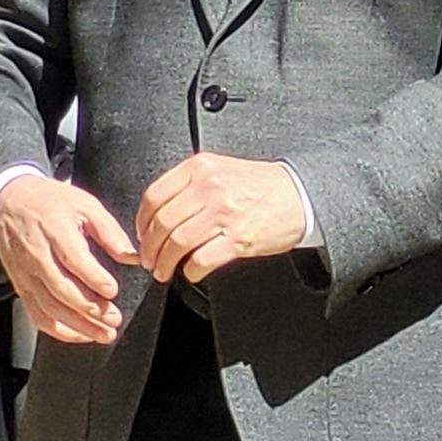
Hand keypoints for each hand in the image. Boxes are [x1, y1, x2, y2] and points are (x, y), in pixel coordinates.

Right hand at [0, 173, 137, 345]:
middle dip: (89, 308)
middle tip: (114, 319)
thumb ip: (109, 231)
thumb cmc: (50, 202)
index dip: (92, 277)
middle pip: (60, 288)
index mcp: (54, 229)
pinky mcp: (21, 286)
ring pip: (49, 306)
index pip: (72, 258)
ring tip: (104, 333)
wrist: (8, 203)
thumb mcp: (84, 204)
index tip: (112, 291)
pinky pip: (37, 314)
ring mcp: (26, 273)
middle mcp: (36, 254)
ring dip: (78, 325)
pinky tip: (80, 335)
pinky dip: (58, 330)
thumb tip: (131, 256)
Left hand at [134, 154, 313, 282]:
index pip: (154, 197)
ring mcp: (224, 213)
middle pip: (162, 223)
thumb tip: (158, 214)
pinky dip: (191, 270)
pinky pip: (202, 259)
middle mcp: (209, 188)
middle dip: (150, 248)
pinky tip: (191, 272)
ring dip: (165, 263)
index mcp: (200, 168)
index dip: (142, 222)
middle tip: (149, 260)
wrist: (300, 195)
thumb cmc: (261, 185)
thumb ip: (189, 184)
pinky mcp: (239, 238)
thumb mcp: (221, 169)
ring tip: (163, 271)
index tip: (142, 235)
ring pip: (178, 243)